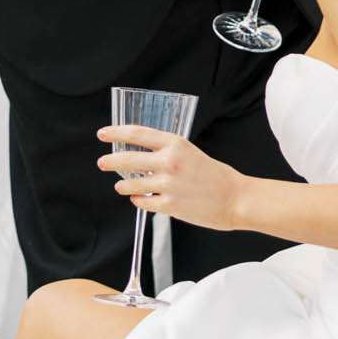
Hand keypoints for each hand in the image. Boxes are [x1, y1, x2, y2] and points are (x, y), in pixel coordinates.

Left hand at [96, 125, 241, 229]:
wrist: (235, 198)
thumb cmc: (214, 175)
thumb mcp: (190, 152)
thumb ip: (167, 152)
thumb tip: (141, 155)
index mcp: (175, 144)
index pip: (137, 134)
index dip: (116, 132)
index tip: (102, 134)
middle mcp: (169, 162)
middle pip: (128, 159)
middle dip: (110, 161)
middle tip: (102, 162)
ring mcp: (168, 185)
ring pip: (131, 184)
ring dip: (123, 185)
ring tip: (121, 185)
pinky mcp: (169, 205)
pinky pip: (143, 202)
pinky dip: (137, 200)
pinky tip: (138, 199)